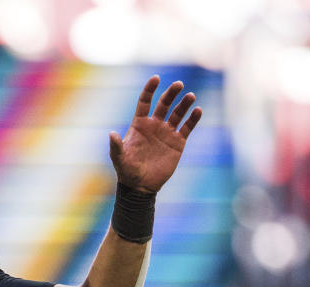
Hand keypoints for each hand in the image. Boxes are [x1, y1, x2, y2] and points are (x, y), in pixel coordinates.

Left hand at [109, 76, 201, 193]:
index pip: (145, 102)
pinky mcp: (178, 142)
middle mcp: (154, 125)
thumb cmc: (127, 171)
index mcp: (139, 125)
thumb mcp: (119, 158)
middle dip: (171, 93)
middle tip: (178, 85)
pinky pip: (187, 127)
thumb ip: (116, 146)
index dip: (150, 90)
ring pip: (178, 113)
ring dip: (184, 104)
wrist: (141, 186)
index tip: (156, 78)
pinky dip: (193, 118)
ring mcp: (167, 133)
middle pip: (164, 104)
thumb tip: (111, 134)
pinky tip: (197, 111)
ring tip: (190, 96)